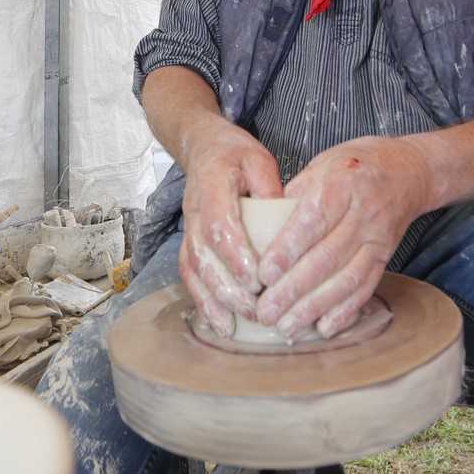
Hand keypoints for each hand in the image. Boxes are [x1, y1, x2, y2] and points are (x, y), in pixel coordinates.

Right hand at [178, 118, 283, 337]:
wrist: (203, 147)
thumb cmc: (234, 154)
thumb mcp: (258, 159)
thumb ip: (270, 187)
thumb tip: (285, 222)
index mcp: (212, 185)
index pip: (219, 224)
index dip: (235, 255)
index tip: (257, 280)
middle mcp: (194, 209)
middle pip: (202, 255)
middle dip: (226, 288)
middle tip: (253, 309)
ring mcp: (188, 227)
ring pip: (191, 268)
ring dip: (210, 300)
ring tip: (231, 326)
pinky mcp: (189, 241)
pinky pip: (189, 273)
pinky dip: (201, 300)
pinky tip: (218, 322)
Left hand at [254, 135, 431, 339]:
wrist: (410, 171)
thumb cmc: (357, 164)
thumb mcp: (323, 162)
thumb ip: (294, 192)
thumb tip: (262, 224)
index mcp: (342, 183)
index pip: (312, 221)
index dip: (287, 250)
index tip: (263, 274)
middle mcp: (362, 213)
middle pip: (326, 257)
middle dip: (293, 290)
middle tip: (265, 312)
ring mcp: (377, 238)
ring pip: (345, 279)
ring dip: (314, 308)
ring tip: (287, 327)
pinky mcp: (386, 257)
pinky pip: (366, 288)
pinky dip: (345, 311)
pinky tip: (324, 328)